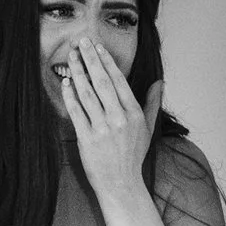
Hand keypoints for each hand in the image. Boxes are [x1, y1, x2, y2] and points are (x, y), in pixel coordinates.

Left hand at [59, 37, 160, 199]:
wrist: (121, 184)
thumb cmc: (133, 156)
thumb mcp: (147, 129)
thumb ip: (151, 103)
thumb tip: (160, 82)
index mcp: (133, 114)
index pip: (119, 80)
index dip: (106, 61)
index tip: (97, 46)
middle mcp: (119, 119)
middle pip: (102, 81)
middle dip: (90, 59)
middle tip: (81, 41)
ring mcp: (102, 129)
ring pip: (87, 93)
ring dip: (78, 72)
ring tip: (71, 57)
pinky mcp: (87, 138)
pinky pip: (76, 111)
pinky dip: (70, 95)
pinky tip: (66, 82)